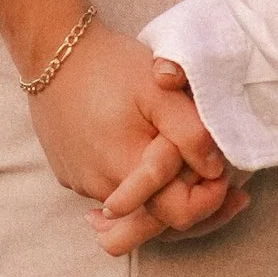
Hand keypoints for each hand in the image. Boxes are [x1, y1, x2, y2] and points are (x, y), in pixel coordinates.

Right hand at [28, 27, 247, 244]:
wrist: (52, 51)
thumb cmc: (111, 67)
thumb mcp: (160, 91)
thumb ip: (191, 133)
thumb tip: (216, 170)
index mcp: (128, 171)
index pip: (179, 216)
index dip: (210, 202)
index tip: (225, 178)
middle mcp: (101, 189)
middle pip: (157, 225)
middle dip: (192, 207)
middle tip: (223, 186)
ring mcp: (82, 185)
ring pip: (133, 210)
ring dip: (160, 194)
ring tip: (186, 169)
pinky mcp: (70, 175)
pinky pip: (110, 193)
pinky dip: (133, 185)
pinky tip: (145, 155)